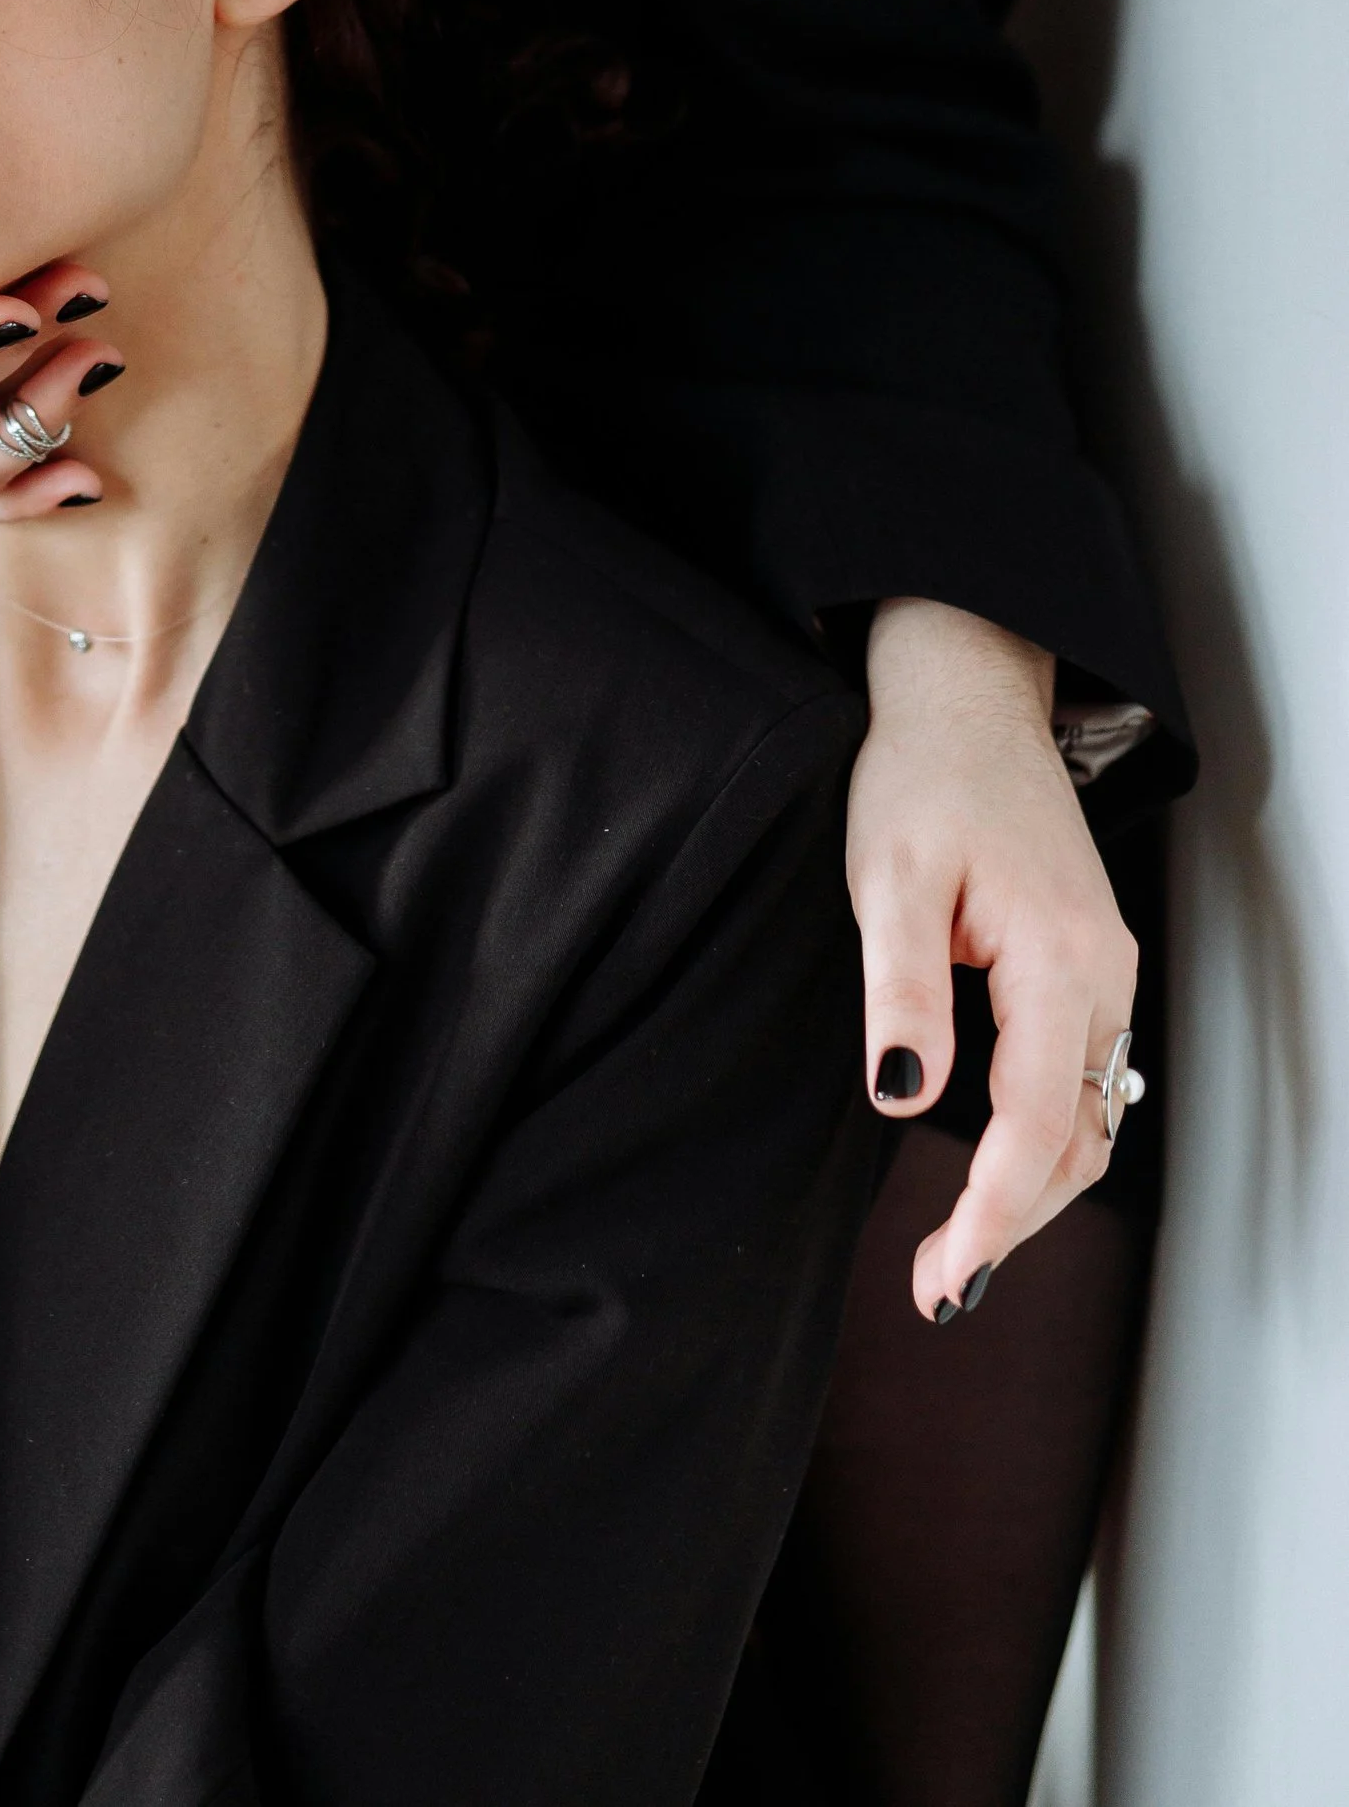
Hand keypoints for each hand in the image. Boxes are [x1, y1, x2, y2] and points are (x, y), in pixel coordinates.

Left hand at [847, 597, 1138, 1320]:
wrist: (964, 703)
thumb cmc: (922, 775)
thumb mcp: (889, 874)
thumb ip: (900, 987)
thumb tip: (907, 1099)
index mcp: (1062, 959)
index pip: (1037, 1123)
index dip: (994, 1212)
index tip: (946, 1276)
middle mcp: (1103, 977)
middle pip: (1077, 1140)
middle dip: (1015, 1223)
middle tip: (939, 1288)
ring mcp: (1102, 976)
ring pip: (1087, 1120)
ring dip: (1033, 1193)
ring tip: (959, 1253)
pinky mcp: (1083, 970)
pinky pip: (1078, 1082)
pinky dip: (1045, 1144)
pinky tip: (993, 1174)